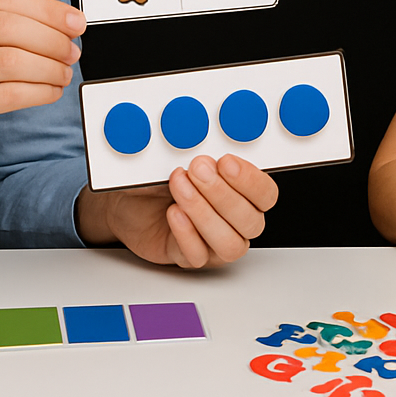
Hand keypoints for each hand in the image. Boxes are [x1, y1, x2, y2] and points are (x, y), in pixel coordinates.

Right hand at [0, 0, 83, 213]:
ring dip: (48, 66)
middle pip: (6, 26)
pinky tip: (50, 92)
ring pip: (10, 61)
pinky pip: (6, 95)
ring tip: (63, 73)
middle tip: (72, 50)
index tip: (74, 20)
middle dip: (50, 37)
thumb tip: (56, 24)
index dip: (43, 7)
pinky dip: (38, 92)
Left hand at [80, 154, 277, 267]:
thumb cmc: (161, 179)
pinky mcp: (190, 256)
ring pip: (230, 244)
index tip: (226, 162)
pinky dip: (186, 233)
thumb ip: (197, 153)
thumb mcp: (179, 157)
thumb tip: (200, 140)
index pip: (265, 194)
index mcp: (244, 195)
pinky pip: (198, 256)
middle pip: (250, 220)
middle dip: (222, 193)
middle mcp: (235, 222)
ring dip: (204, 213)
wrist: (130, 202)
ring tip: (180, 188)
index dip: (250, 180)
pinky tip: (174, 213)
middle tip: (197, 169)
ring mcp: (215, 243)